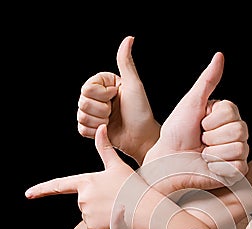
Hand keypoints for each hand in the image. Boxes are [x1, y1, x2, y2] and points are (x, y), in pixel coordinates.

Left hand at [25, 125, 133, 228]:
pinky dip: (104, 228)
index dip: (42, 190)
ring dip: (102, 217)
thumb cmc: (133, 187)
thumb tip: (101, 128)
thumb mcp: (118, 167)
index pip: (60, 185)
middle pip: (85, 204)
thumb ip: (105, 149)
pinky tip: (116, 221)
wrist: (144, 209)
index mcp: (87, 181)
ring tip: (118, 210)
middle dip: (97, 205)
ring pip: (90, 217)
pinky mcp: (92, 226)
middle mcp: (83, 197)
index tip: (29, 194)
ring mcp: (86, 213)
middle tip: (115, 201)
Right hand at [77, 35, 159, 164]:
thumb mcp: (134, 85)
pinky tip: (106, 129)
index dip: (101, 95)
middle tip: (114, 111)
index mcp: (104, 84)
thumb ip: (126, 62)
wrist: (142, 138)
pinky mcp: (92, 128)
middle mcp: (97, 97)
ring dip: (99, 121)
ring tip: (112, 121)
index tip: (116, 96)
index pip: (87, 87)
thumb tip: (129, 39)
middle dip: (101, 110)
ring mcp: (93, 113)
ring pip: (81, 115)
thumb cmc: (141, 112)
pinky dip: (94, 131)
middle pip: (82, 101)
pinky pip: (81, 129)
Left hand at [141, 52, 248, 193]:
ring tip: (202, 154)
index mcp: (226, 116)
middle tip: (200, 141)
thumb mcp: (191, 103)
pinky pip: (238, 166)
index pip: (232, 112)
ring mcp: (236, 153)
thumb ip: (207, 81)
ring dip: (214, 153)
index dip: (211, 120)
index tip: (199, 124)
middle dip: (212, 136)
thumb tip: (219, 56)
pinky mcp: (235, 172)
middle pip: (239, 130)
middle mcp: (234, 133)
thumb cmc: (175, 133)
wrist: (168, 162)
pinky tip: (209, 166)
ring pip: (239, 148)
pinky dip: (219, 167)